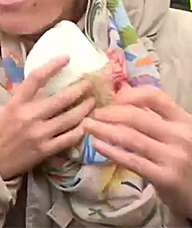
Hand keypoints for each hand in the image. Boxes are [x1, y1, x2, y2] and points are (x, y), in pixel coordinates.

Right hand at [0, 56, 94, 179]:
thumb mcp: (6, 108)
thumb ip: (22, 95)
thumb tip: (40, 81)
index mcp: (17, 103)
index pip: (36, 79)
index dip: (53, 66)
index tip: (66, 58)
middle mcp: (29, 116)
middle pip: (61, 99)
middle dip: (80, 89)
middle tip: (90, 82)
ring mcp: (39, 133)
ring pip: (70, 118)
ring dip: (85, 108)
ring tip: (93, 101)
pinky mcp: (46, 149)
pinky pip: (69, 137)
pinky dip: (80, 129)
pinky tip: (86, 123)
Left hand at [83, 86, 191, 217]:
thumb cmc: (187, 161)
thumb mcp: (177, 134)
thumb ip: (154, 115)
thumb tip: (122, 90)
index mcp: (185, 120)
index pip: (155, 97)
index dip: (128, 94)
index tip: (110, 98)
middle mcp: (180, 136)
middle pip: (136, 116)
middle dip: (108, 112)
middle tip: (92, 113)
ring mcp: (173, 157)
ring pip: (130, 137)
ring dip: (103, 129)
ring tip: (86, 126)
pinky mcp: (164, 177)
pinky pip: (130, 160)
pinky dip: (110, 151)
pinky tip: (96, 144)